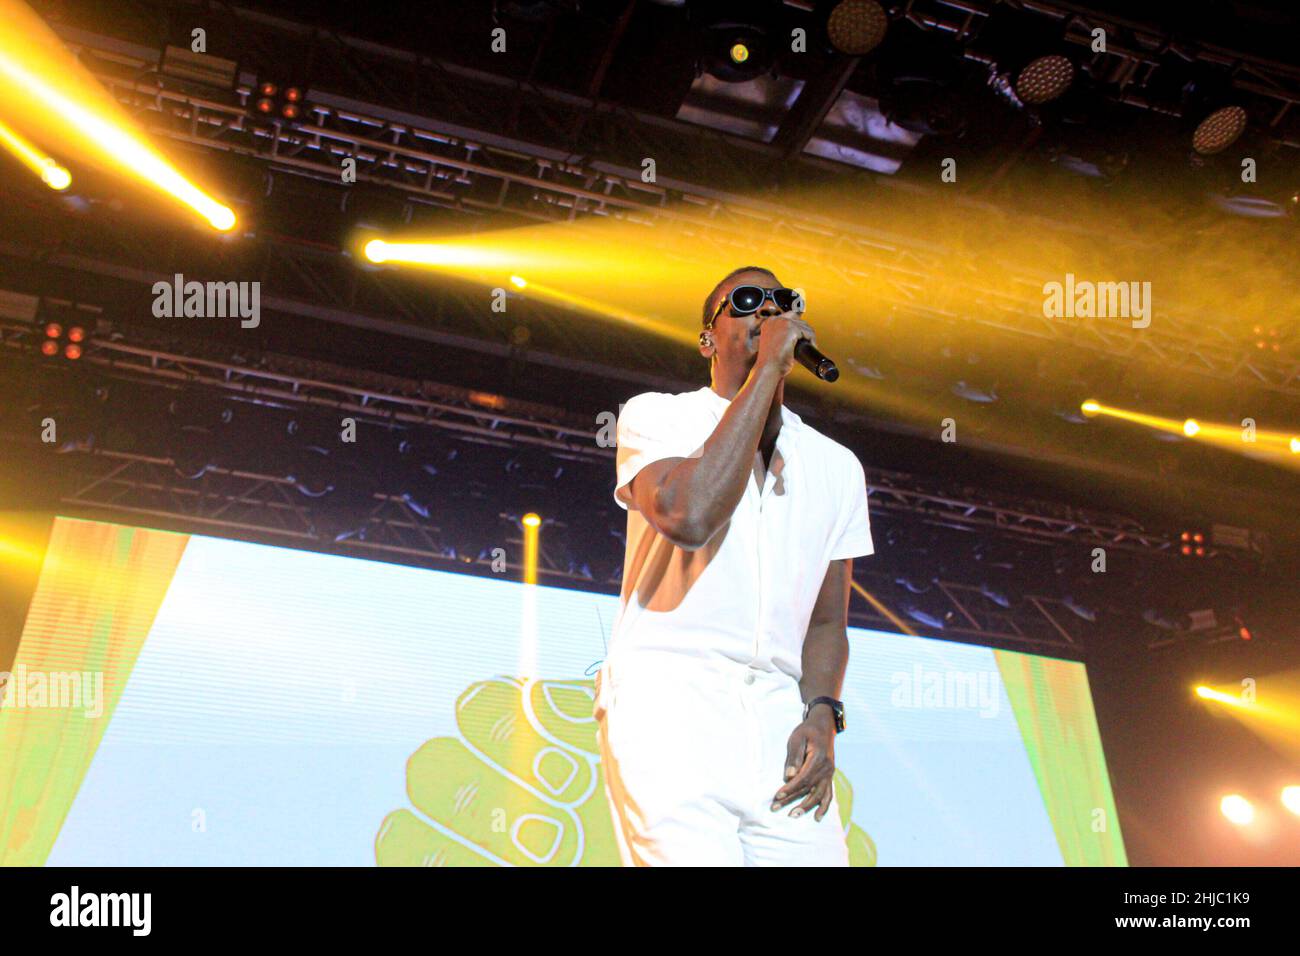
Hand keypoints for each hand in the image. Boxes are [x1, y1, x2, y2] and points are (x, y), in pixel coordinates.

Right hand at [755, 310, 816, 378]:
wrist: (769, 368)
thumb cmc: (771, 362)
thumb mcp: (775, 345)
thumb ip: (783, 337)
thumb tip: (798, 336)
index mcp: (769, 323)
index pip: (789, 318)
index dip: (798, 328)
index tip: (803, 338)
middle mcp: (774, 320)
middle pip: (798, 320)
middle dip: (805, 331)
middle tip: (808, 343)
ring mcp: (782, 322)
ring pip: (804, 326)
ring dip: (809, 336)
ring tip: (810, 346)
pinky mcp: (791, 328)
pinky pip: (808, 331)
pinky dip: (812, 340)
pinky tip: (811, 347)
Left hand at [771, 706, 837, 820]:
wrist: (824, 726)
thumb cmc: (807, 731)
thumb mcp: (797, 738)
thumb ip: (794, 756)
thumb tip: (789, 776)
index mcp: (818, 758)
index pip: (802, 778)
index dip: (789, 788)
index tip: (776, 796)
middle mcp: (826, 768)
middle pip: (808, 788)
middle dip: (791, 799)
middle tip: (776, 808)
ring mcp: (829, 774)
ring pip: (818, 795)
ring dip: (806, 807)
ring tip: (793, 815)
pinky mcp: (829, 776)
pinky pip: (828, 795)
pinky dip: (824, 807)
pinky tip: (817, 817)